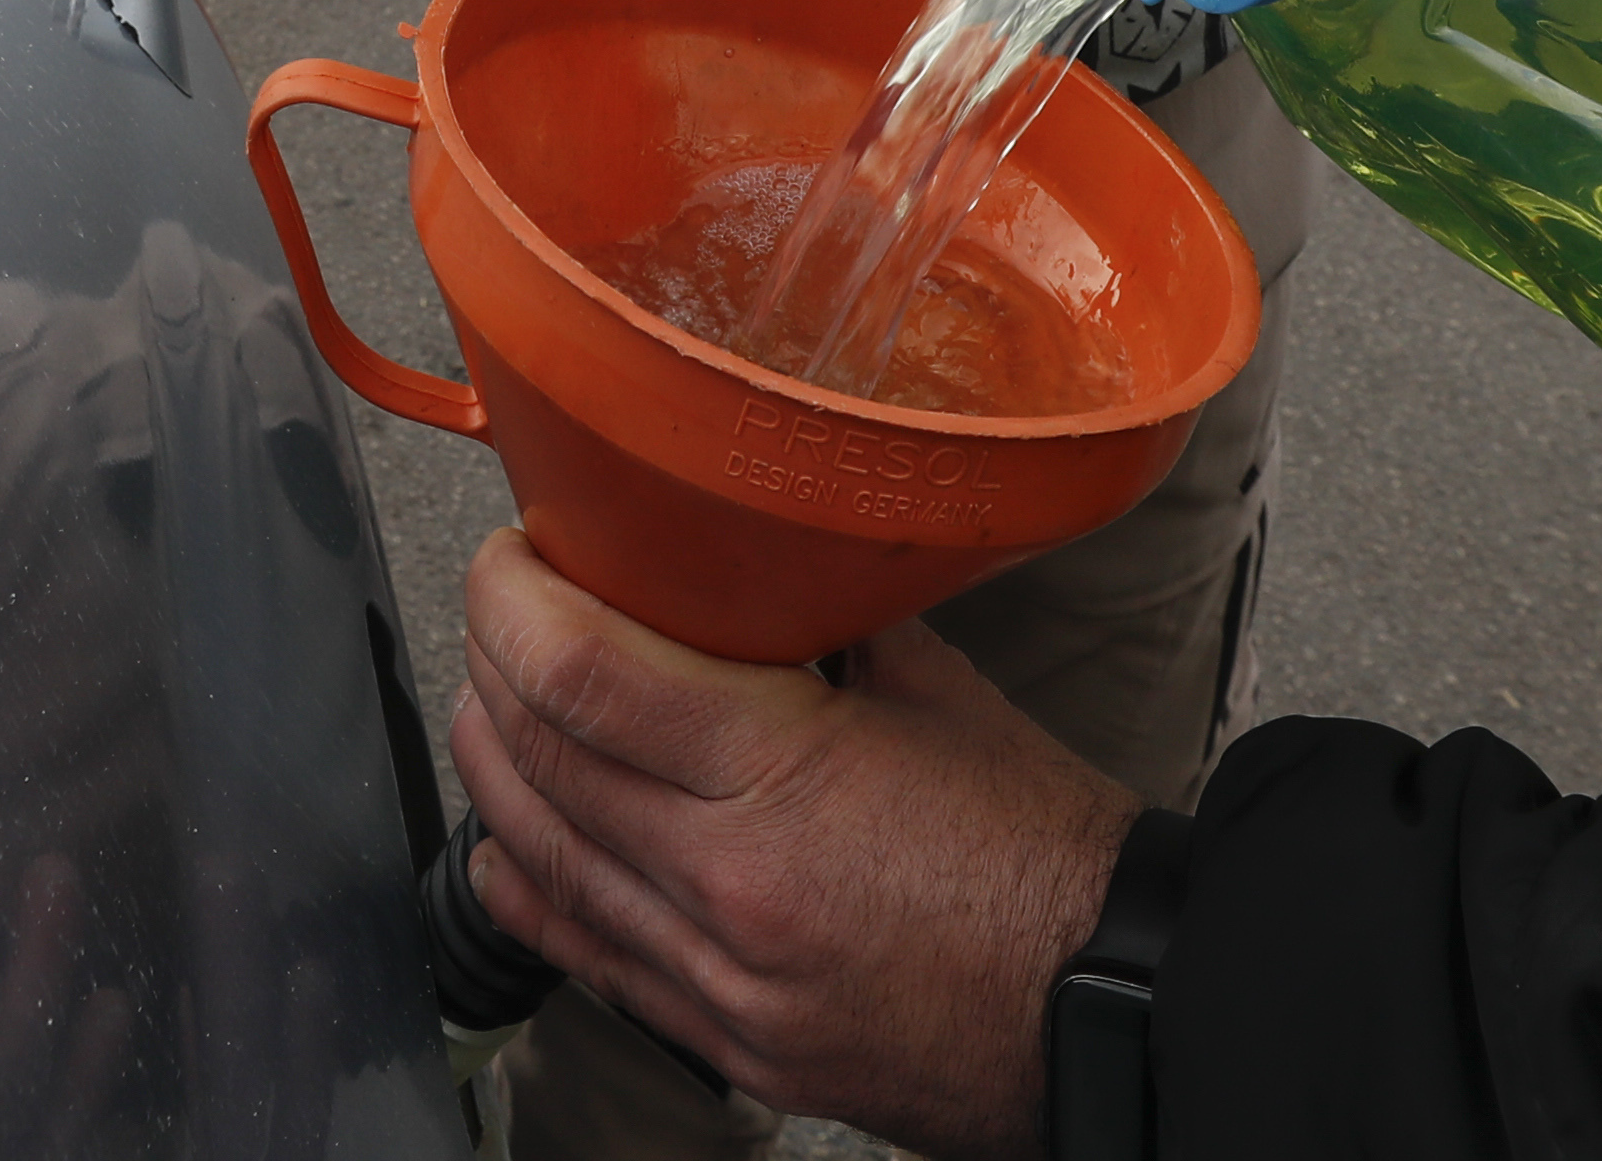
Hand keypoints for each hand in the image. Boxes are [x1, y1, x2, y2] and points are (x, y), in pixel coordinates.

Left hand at [450, 529, 1132, 1159]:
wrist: (1109, 1010)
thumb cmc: (1042, 855)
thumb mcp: (936, 693)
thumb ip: (822, 623)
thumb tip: (748, 563)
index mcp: (782, 776)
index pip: (579, 673)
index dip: (511, 598)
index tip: (508, 556)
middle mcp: (728, 886)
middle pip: (538, 758)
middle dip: (492, 663)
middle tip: (499, 609)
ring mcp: (719, 980)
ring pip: (541, 860)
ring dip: (497, 766)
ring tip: (493, 698)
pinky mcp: (727, 1044)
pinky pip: (589, 958)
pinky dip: (531, 887)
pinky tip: (509, 842)